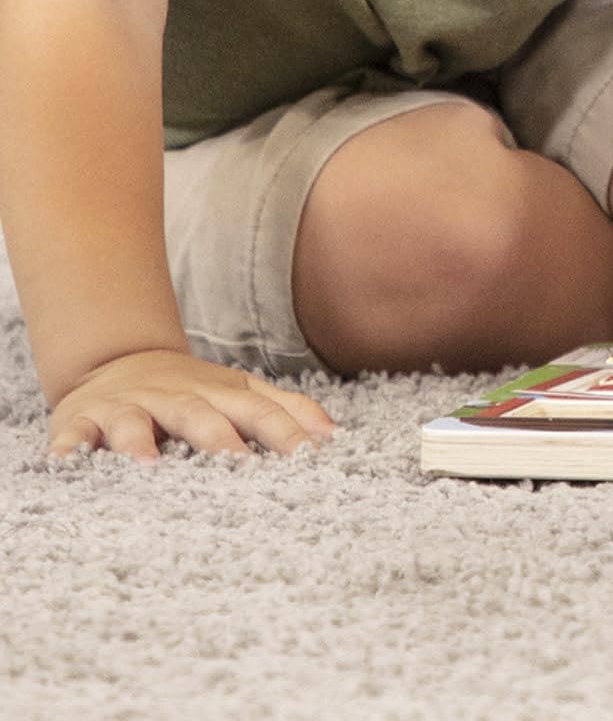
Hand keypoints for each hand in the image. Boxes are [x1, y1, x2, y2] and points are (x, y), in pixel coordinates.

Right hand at [48, 349, 336, 460]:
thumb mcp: (239, 392)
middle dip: (220, 439)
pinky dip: (68, 448)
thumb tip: (332, 435)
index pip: (258, 410)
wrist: (117, 360)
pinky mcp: (83, 421)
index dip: (285, 431)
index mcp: (218, 393)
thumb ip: (285, 410)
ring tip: (148, 467)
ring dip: (140, 442)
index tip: (310, 456)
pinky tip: (65, 462)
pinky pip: (72, 435)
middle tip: (239, 467)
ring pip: (135, 423)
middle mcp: (175, 397)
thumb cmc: (191, 390)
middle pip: (201, 414)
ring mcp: (128, 408)